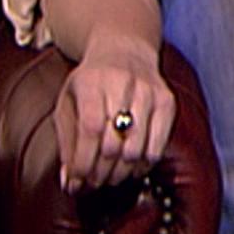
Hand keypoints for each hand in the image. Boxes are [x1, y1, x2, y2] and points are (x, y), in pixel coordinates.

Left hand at [54, 34, 175, 193]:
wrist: (124, 51)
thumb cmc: (91, 84)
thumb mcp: (69, 103)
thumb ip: (66, 142)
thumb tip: (70, 182)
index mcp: (91, 81)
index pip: (90, 129)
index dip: (83, 161)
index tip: (76, 180)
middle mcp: (122, 83)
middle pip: (113, 144)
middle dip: (99, 172)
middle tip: (91, 183)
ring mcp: (148, 92)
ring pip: (136, 151)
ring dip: (120, 174)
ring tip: (108, 178)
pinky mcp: (167, 102)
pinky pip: (156, 148)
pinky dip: (141, 167)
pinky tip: (129, 167)